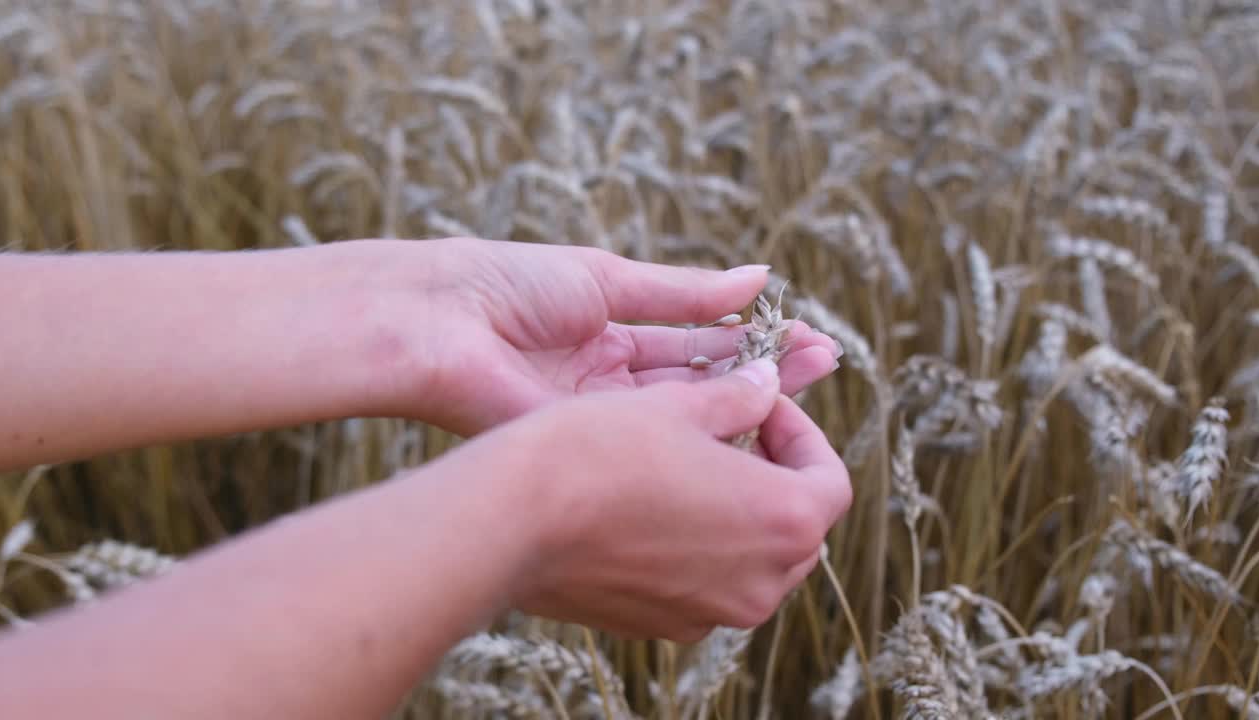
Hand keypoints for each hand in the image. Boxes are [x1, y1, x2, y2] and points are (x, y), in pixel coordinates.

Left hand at [352, 238, 841, 434]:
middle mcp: (611, 380)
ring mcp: (602, 415)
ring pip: (687, 410)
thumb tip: (758, 276)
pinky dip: (706, 422)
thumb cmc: (505, 285)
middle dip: (764, 371)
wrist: (431, 323)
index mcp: (608, 333)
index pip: (695, 340)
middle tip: (827, 361)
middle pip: (701, 379)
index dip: (750, 338)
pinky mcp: (589, 442)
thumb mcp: (609, 281)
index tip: (804, 333)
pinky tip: (756, 411)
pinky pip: (657, 434)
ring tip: (811, 379)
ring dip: (748, 396)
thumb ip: (685, 292)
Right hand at [439, 358, 851, 641]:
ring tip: (689, 466)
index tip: (763, 403)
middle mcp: (760, 583)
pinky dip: (696, 548)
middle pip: (797, 526)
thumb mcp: (678, 405)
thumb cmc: (598, 451)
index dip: (801, 432)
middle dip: (774, 474)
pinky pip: (703, 584)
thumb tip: (768, 385)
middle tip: (733, 430)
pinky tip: (650, 506)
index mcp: (783, 522)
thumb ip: (740, 398)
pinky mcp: (662, 626)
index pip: (830, 479)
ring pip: (751, 560)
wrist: (509, 520)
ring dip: (736, 512)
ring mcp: (711, 614)